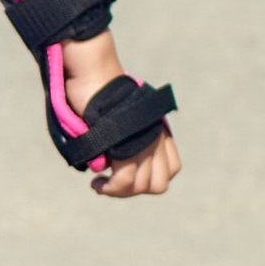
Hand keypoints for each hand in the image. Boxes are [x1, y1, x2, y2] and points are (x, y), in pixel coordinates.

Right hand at [61, 33, 179, 197]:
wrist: (92, 73)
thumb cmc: (96, 92)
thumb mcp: (114, 120)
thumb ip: (117, 143)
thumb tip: (103, 168)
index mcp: (158, 129)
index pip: (172, 169)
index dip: (149, 180)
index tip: (125, 175)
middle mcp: (156, 136)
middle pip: (159, 183)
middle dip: (133, 191)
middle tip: (110, 185)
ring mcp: (143, 141)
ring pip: (142, 185)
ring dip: (119, 192)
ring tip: (100, 185)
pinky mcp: (125, 143)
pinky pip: (125, 180)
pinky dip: (110, 188)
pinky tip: (97, 183)